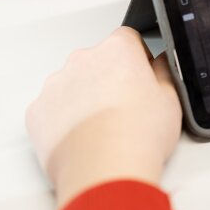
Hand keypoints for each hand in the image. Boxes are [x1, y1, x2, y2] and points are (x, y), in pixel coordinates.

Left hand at [26, 27, 182, 207]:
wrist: (104, 170)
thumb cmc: (139, 135)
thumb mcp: (171, 100)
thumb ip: (165, 73)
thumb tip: (163, 62)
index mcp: (117, 50)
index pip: (127, 39)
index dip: (138, 59)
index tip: (142, 78)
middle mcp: (82, 60)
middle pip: (97, 61)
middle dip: (109, 78)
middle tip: (126, 108)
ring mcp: (56, 85)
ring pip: (72, 84)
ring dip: (85, 97)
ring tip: (104, 128)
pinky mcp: (37, 111)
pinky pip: (52, 108)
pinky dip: (64, 119)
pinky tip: (84, 138)